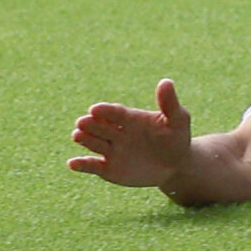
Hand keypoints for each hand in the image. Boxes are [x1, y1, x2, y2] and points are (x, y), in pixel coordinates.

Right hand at [68, 78, 194, 187]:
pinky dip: (82, 165)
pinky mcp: (108, 168)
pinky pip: (93, 166)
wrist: (176, 164)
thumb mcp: (178, 120)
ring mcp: (111, 150)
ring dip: (84, 139)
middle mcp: (117, 132)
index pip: (115, 113)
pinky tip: (72, 163)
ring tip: (77, 135)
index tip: (95, 109)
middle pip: (100, 127)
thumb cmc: (176, 138)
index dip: (106, 111)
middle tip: (82, 122)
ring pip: (94, 143)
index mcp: (130, 118)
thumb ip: (169, 103)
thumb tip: (166, 81)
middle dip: (91, 124)